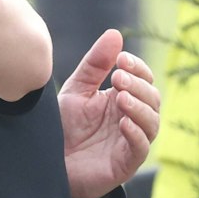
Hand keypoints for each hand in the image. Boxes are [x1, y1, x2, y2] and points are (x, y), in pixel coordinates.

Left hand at [59, 30, 160, 197]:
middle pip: (152, 98)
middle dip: (138, 86)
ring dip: (139, 108)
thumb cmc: (63, 128)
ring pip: (152, 122)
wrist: (46, 162)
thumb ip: (94, 65)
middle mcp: (132, 119)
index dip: (138, 68)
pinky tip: (123, 123)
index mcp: (123, 99)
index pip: (144, 80)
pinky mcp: (125, 164)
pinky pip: (141, 148)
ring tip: (121, 97)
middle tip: (118, 78)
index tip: (121, 60)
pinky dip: (136, 134)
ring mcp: (130, 141)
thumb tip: (115, 34)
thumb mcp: (76, 90)